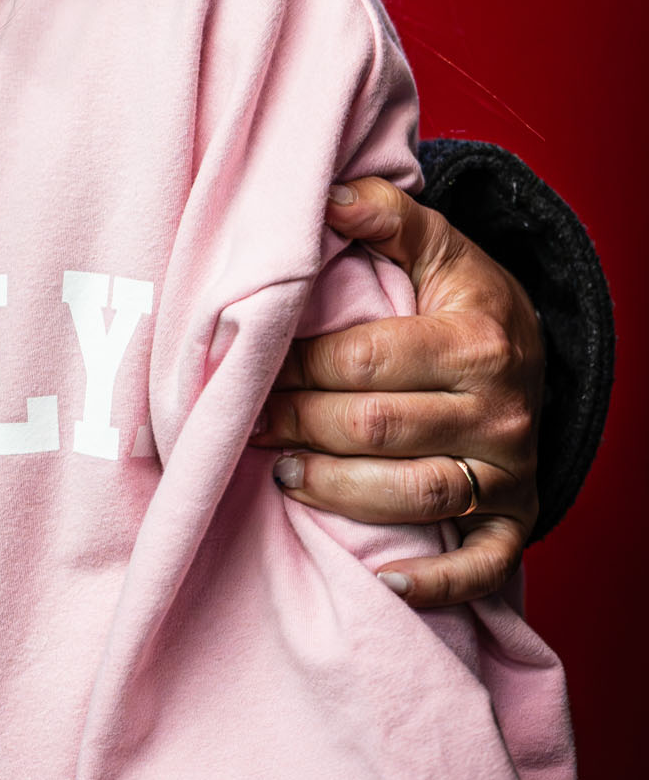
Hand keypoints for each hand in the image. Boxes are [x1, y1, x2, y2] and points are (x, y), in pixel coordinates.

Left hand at [255, 178, 540, 611]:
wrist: (536, 353)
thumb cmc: (467, 301)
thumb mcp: (440, 248)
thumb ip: (387, 216)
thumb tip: (328, 195)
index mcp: (474, 341)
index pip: (364, 361)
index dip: (294, 368)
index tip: (242, 368)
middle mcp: (499, 410)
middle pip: (376, 428)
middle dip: (298, 427)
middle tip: (244, 426)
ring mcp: (510, 471)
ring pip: (413, 494)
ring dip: (337, 491)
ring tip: (282, 477)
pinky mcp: (515, 518)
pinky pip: (481, 564)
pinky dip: (433, 583)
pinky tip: (380, 583)